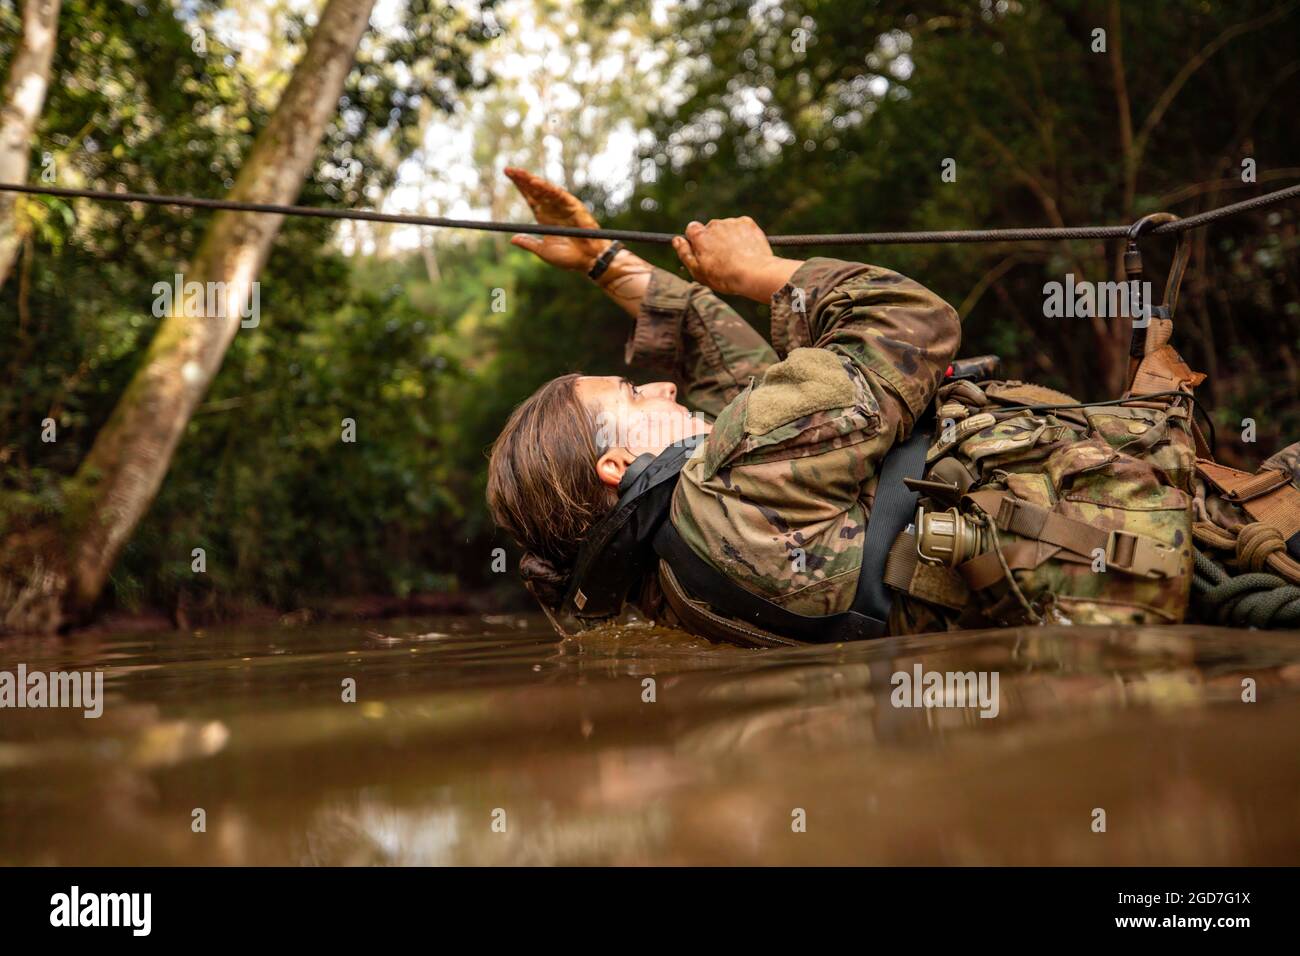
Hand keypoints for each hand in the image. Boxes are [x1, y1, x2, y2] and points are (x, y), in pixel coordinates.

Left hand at [505, 167, 609, 271]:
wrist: (588, 261)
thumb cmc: (569, 257)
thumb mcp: (544, 251)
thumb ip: (529, 243)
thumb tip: (512, 239)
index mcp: (544, 217)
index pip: (530, 197)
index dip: (519, 185)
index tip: (507, 173)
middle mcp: (552, 209)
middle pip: (535, 190)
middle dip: (522, 179)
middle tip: (509, 170)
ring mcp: (563, 206)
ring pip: (545, 190)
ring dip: (532, 181)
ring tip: (519, 174)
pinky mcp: (574, 206)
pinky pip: (559, 195)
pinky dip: (548, 188)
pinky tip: (536, 183)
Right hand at [671, 217, 799, 300]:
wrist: (755, 273)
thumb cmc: (724, 276)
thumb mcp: (698, 271)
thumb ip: (684, 254)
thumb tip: (676, 240)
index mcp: (700, 236)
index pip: (691, 229)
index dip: (696, 240)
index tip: (703, 251)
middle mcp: (714, 224)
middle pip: (710, 229)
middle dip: (714, 240)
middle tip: (722, 258)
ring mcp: (731, 222)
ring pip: (726, 228)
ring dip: (728, 238)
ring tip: (736, 256)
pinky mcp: (747, 222)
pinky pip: (741, 227)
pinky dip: (742, 235)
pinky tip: (746, 250)